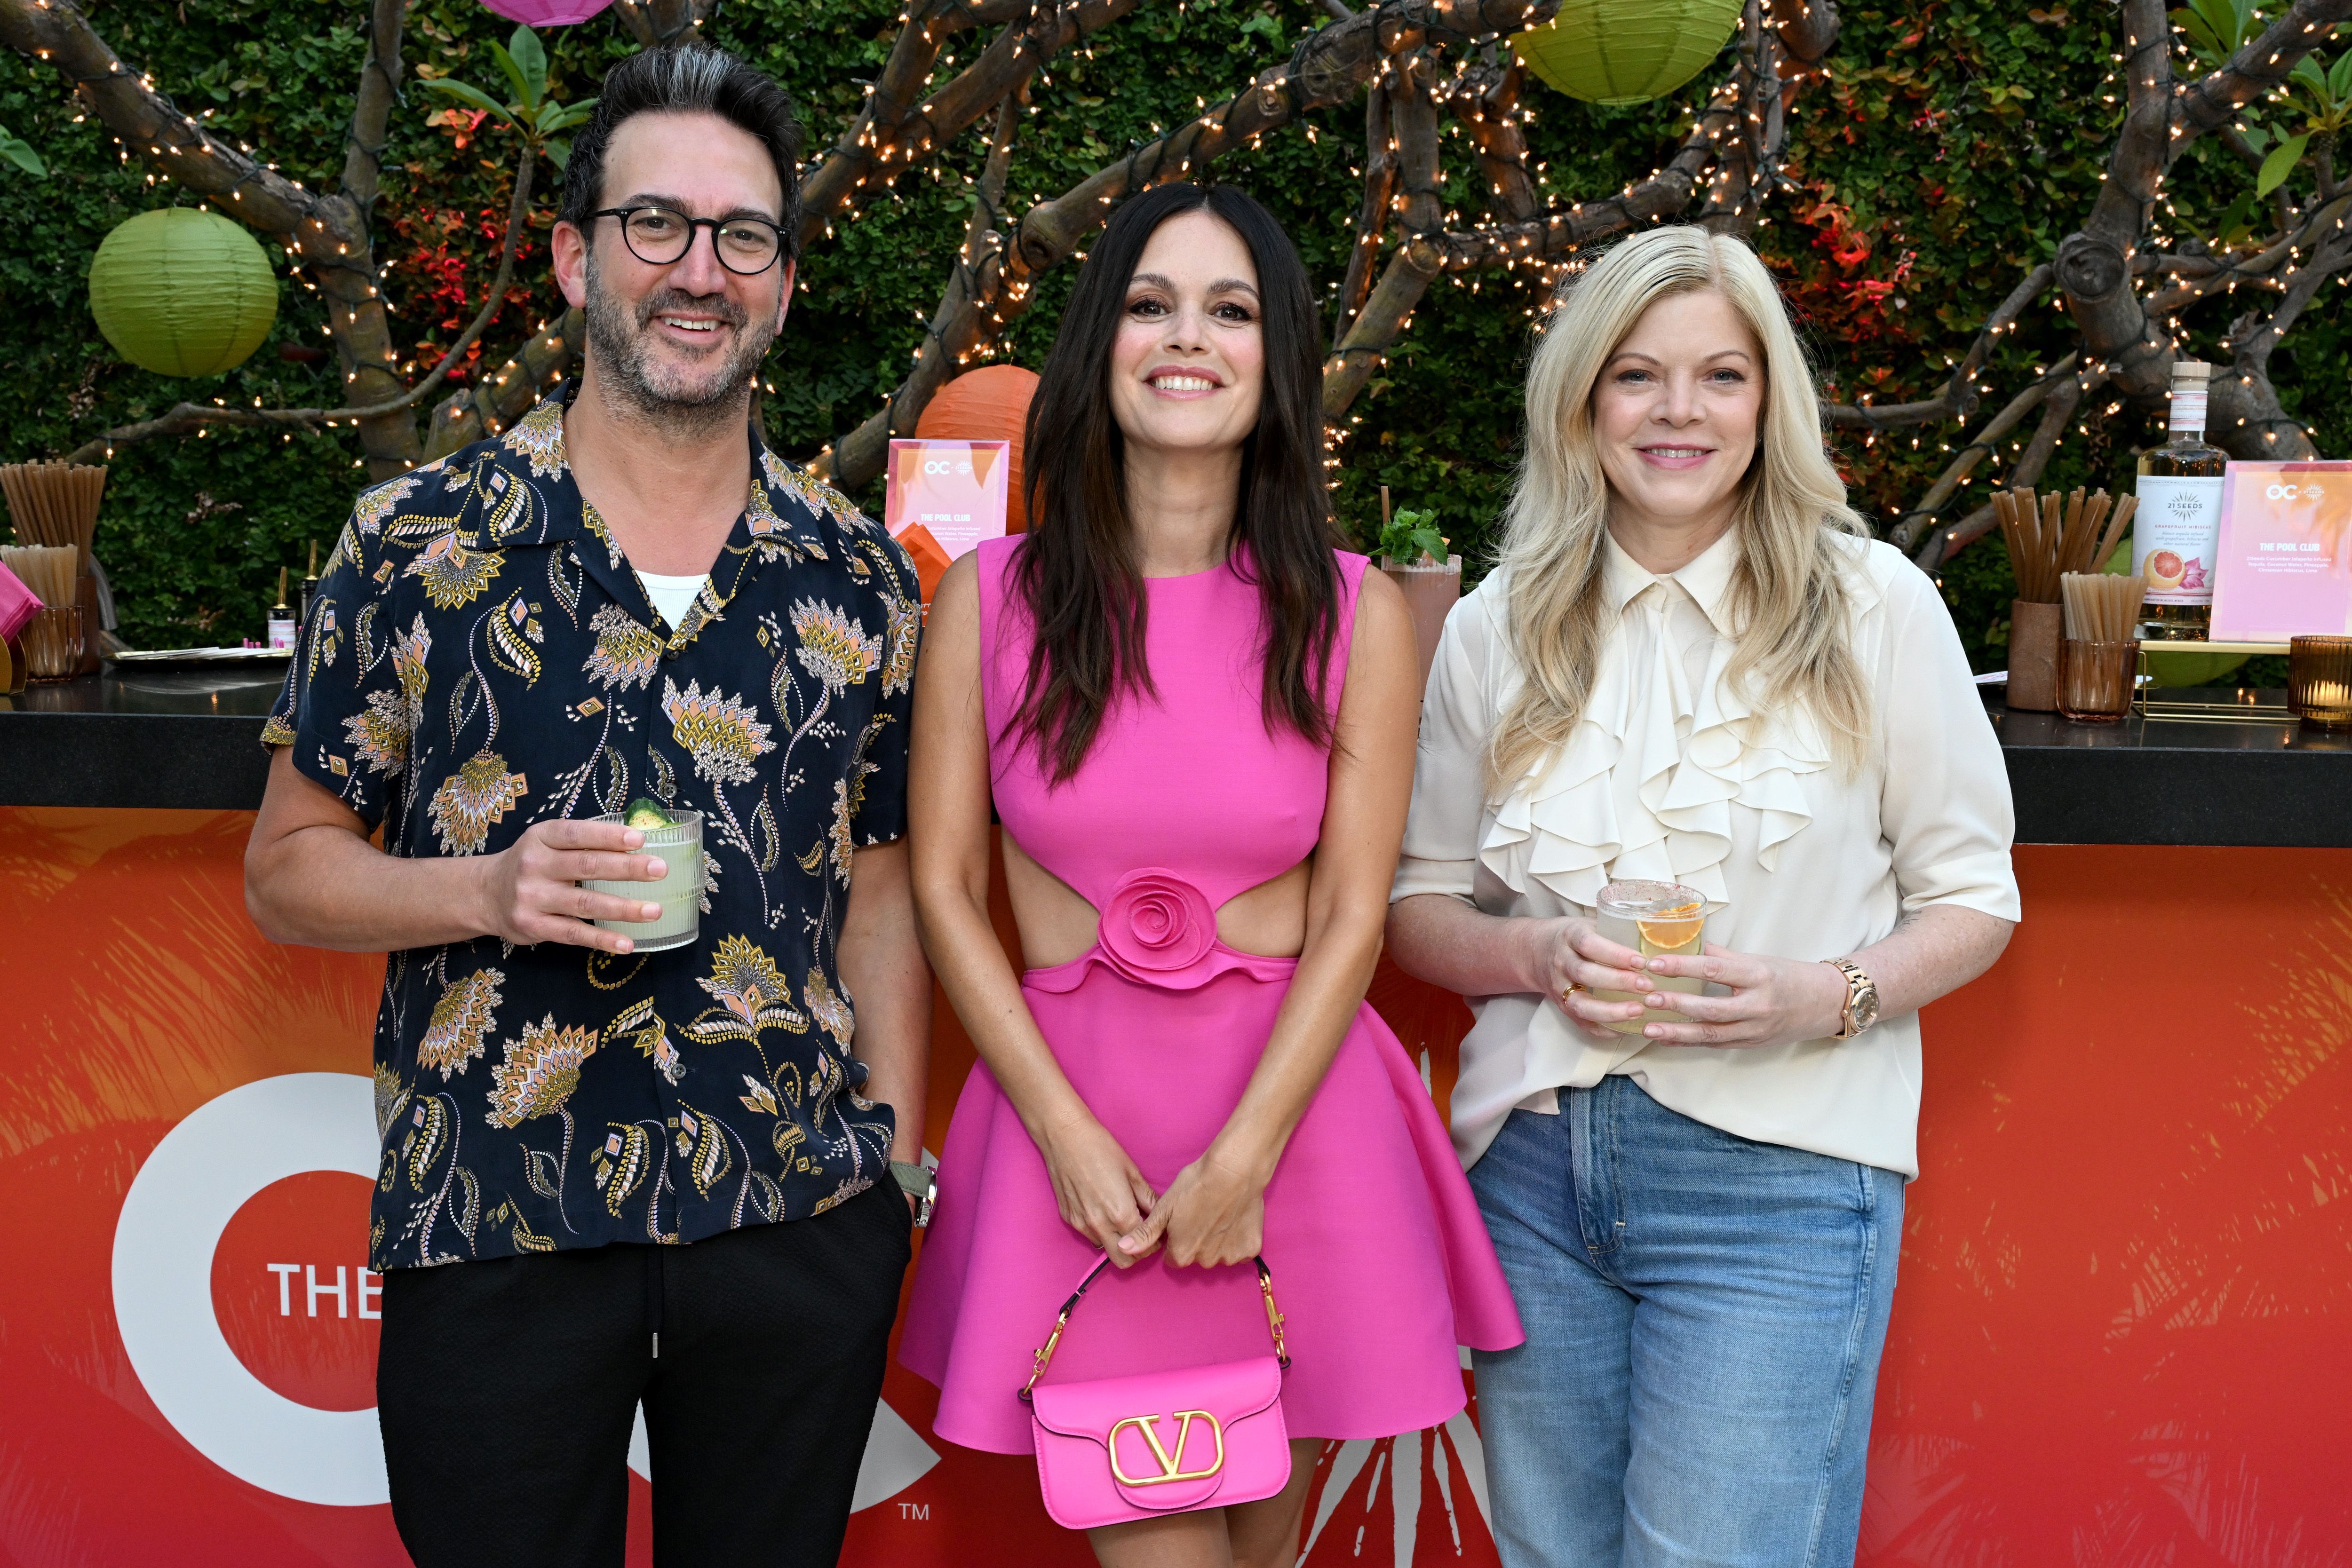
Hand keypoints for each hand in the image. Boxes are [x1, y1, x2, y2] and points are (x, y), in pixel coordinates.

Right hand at [474, 818, 666, 952]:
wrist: (485, 894)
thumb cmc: (531, 864)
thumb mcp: (546, 842)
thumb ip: (582, 841)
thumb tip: (636, 839)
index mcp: (541, 838)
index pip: (577, 834)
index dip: (608, 836)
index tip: (640, 838)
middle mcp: (534, 866)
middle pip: (587, 866)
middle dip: (627, 868)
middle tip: (660, 870)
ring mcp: (533, 898)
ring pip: (585, 904)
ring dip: (623, 908)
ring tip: (655, 910)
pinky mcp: (534, 927)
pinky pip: (573, 934)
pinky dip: (602, 940)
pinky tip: (627, 943)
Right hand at [1037, 1114, 1157, 1262]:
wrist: (1064, 1137)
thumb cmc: (1101, 1148)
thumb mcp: (1132, 1171)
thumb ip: (1148, 1198)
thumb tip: (1161, 1214)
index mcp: (1121, 1213)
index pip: (1144, 1246)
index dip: (1154, 1242)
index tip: (1157, 1232)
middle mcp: (1100, 1225)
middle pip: (1123, 1261)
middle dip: (1137, 1252)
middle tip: (1142, 1233)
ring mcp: (1081, 1224)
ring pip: (1105, 1250)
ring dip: (1117, 1242)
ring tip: (1122, 1220)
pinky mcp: (1069, 1218)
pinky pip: (1089, 1236)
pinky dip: (1100, 1231)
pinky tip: (1103, 1210)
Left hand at [1118, 1142, 1268, 1269]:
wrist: (1234, 1171)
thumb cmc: (1196, 1185)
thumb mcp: (1164, 1207)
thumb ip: (1145, 1233)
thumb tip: (1123, 1248)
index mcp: (1181, 1254)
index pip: (1172, 1257)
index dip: (1175, 1239)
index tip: (1182, 1221)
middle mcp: (1205, 1262)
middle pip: (1196, 1257)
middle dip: (1196, 1241)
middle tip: (1201, 1214)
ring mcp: (1230, 1257)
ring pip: (1218, 1254)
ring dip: (1218, 1241)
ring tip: (1219, 1214)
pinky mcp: (1250, 1249)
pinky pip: (1240, 1251)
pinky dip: (1238, 1239)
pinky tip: (1235, 1218)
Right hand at [1528, 916, 1655, 1039]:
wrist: (1536, 952)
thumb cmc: (1574, 936)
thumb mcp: (1589, 924)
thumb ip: (1616, 930)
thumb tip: (1657, 934)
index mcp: (1569, 936)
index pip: (1589, 944)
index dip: (1616, 954)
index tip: (1642, 961)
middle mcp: (1561, 962)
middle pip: (1586, 975)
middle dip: (1619, 982)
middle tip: (1648, 986)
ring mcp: (1559, 988)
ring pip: (1581, 1004)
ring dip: (1611, 1011)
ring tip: (1639, 1011)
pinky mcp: (1562, 1007)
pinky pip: (1582, 1023)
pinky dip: (1604, 1029)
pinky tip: (1627, 1029)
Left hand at [1632, 943, 1849, 1048]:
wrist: (1826, 1003)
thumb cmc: (1789, 976)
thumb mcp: (1759, 960)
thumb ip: (1723, 956)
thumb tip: (1687, 943)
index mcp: (1759, 975)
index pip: (1715, 970)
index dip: (1683, 967)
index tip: (1655, 964)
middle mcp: (1758, 1005)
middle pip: (1711, 1008)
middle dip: (1676, 1005)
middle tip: (1646, 999)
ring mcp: (1755, 1029)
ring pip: (1711, 1034)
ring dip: (1677, 1033)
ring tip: (1649, 1028)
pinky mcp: (1752, 1044)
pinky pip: (1716, 1044)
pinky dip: (1689, 1043)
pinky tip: (1666, 1039)